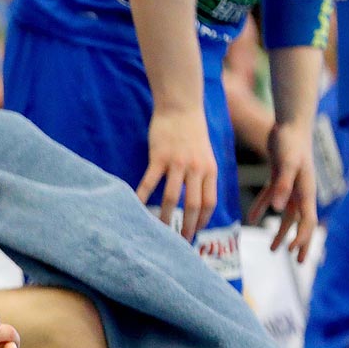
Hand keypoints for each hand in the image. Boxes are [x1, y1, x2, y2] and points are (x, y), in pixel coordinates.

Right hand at [137, 107, 216, 238]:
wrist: (181, 107)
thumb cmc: (192, 132)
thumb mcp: (206, 155)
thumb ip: (203, 175)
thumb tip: (198, 199)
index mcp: (210, 169)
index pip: (210, 203)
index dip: (203, 221)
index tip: (195, 232)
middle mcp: (196, 169)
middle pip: (194, 205)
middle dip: (187, 226)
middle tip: (179, 240)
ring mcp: (177, 163)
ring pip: (172, 197)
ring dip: (166, 217)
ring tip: (159, 229)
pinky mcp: (159, 157)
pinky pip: (150, 182)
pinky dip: (142, 197)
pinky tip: (137, 207)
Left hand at [247, 122, 318, 260]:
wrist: (290, 124)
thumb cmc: (290, 143)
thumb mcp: (286, 164)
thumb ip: (282, 186)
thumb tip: (279, 209)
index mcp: (305, 191)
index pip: (307, 221)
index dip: (302, 239)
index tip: (294, 255)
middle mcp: (300, 191)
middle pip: (301, 222)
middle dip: (299, 242)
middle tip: (296, 262)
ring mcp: (290, 185)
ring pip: (287, 214)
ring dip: (280, 231)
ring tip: (272, 249)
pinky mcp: (280, 176)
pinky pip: (272, 197)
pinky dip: (263, 207)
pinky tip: (253, 217)